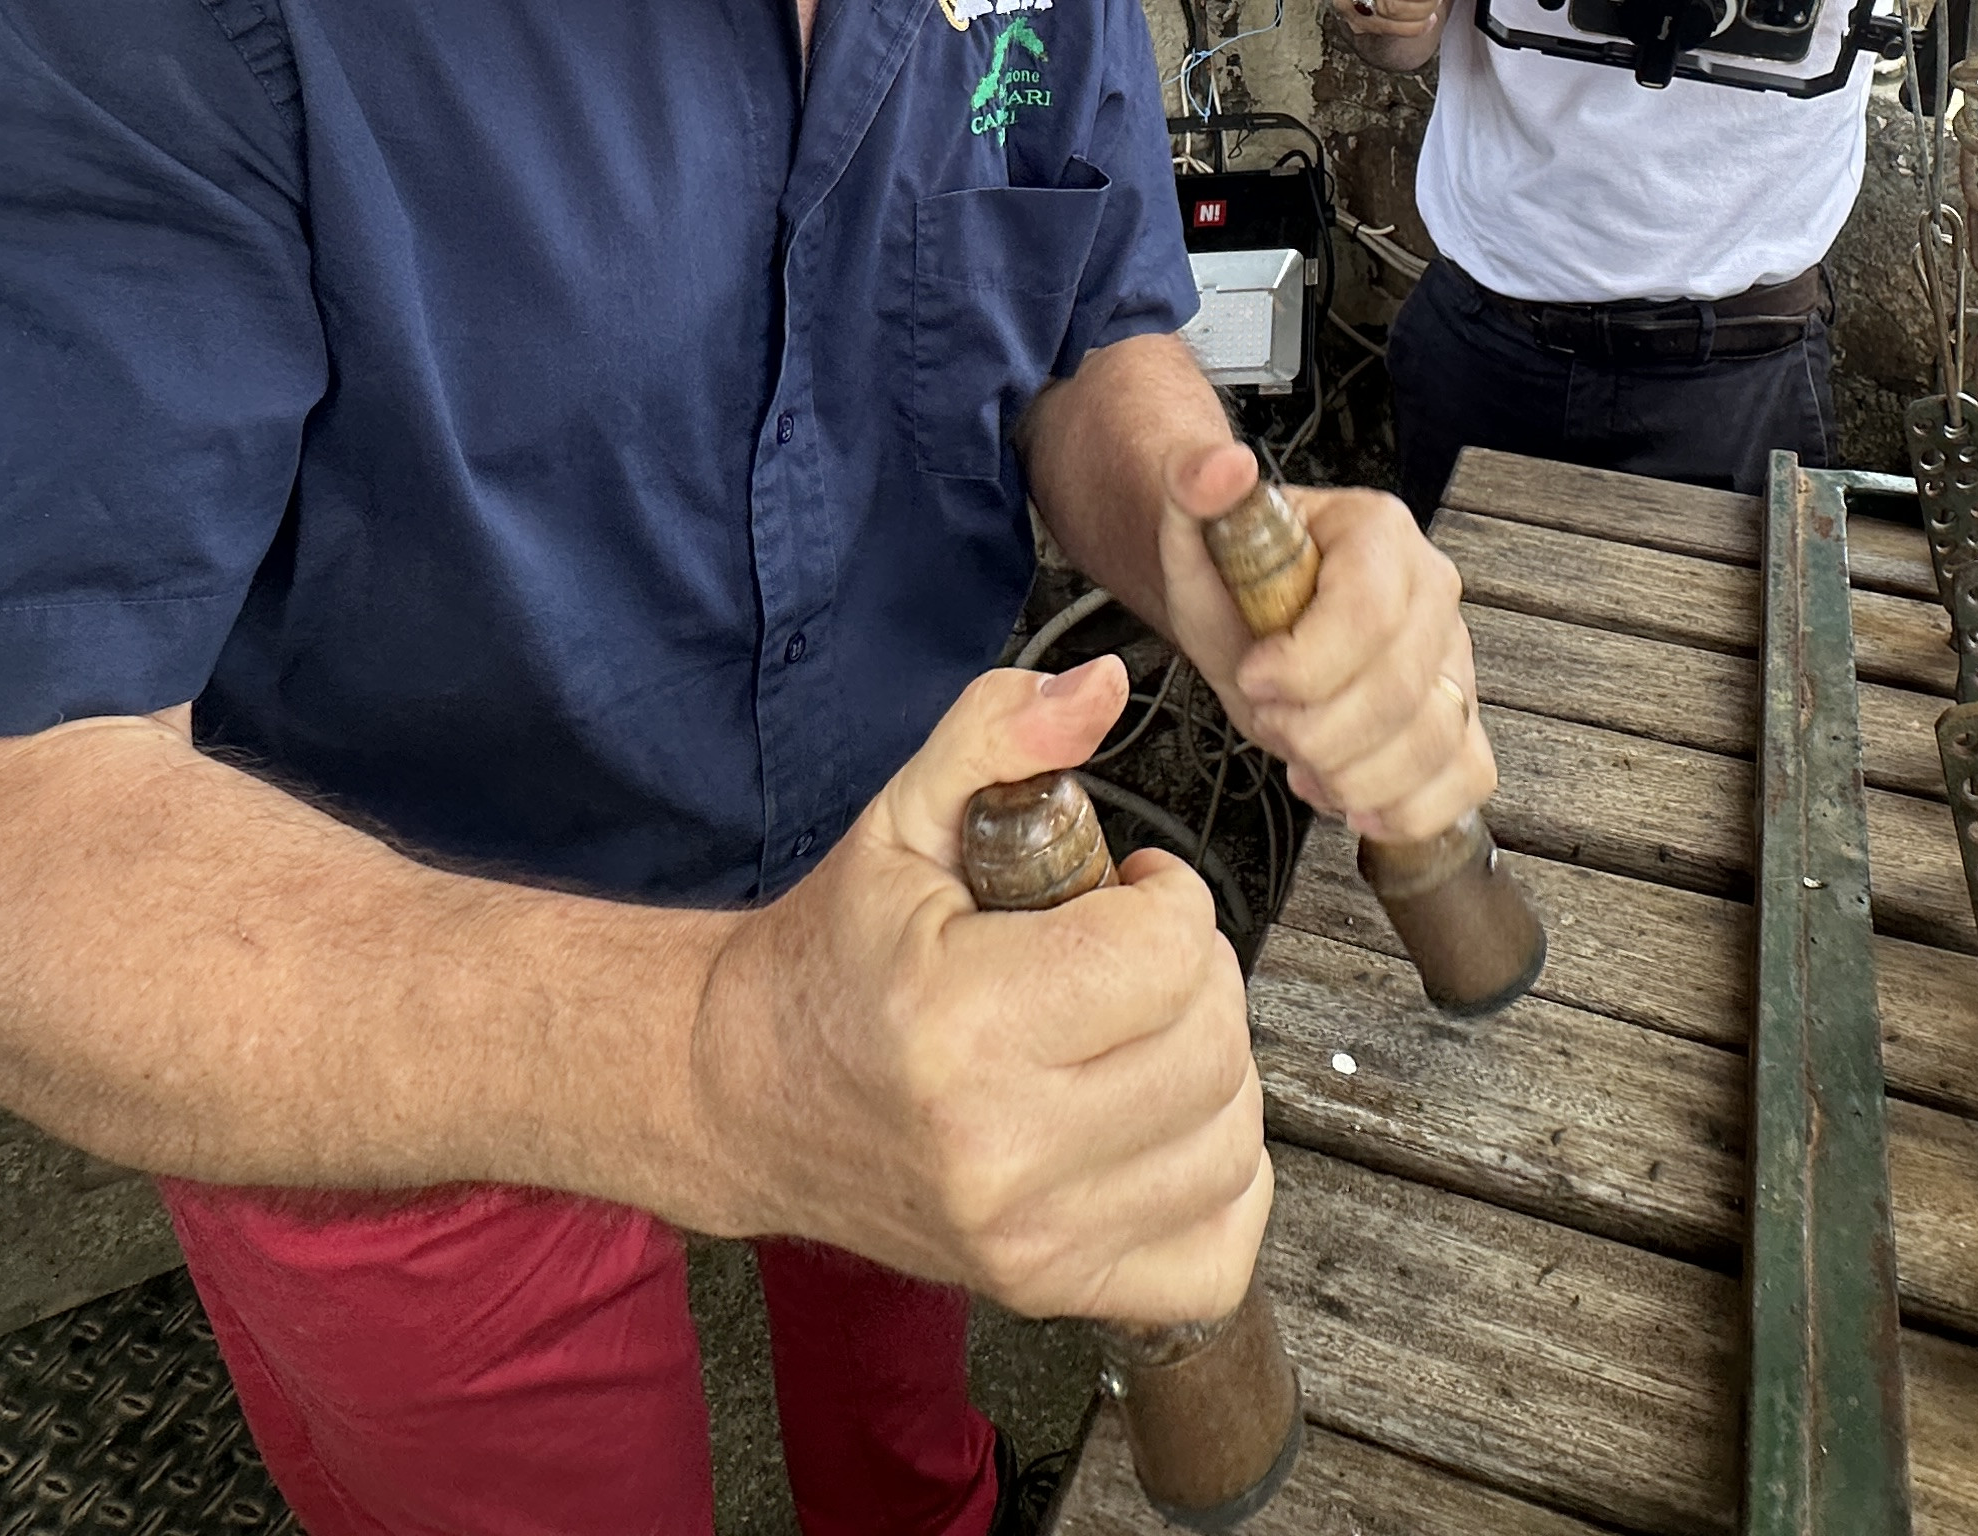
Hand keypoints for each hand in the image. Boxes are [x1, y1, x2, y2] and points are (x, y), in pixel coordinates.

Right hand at [687, 660, 1268, 1324]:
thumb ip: (1002, 733)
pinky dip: (1217, 1179)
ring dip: (1206, 1066)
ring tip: (1130, 1033)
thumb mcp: (902, 818)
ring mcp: (1030, 1241)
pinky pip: (1220, 1247)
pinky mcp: (1053, 1291)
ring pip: (1232, 1134)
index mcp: (963, 1024)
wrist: (745, 1098)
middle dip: (1188, 976)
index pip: (1170, 950)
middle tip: (1120, 960)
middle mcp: (1001, 1150)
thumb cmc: (835, 959)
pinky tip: (1153, 1121)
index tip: (1113, 894)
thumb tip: (1106, 686)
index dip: (1159, 898)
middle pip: (1212, 1039)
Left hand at [1151, 437, 1495, 849]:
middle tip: (1269, 719)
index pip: (1369, 612)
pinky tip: (1349, 795)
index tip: (1252, 678)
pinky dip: (1407, 806)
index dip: (1306, 665)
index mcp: (1378, 532)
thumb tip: (1222, 467)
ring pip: (1435, 740)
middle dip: (1316, 730)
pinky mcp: (1458, 717)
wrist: (1245, 611)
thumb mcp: (1192, 527)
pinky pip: (1467, 775)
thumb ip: (1194, 487)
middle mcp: (1432, 591)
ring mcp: (1453, 657)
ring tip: (1303, 760)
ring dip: (1353, 775)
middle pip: (1400, 689)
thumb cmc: (1228, 574)